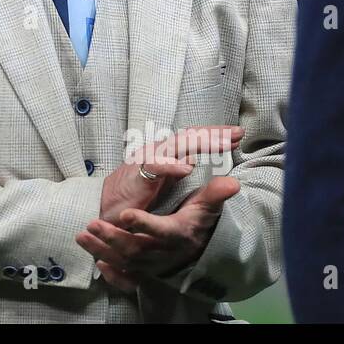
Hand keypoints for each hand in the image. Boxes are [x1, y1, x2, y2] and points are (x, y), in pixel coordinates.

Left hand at [78, 176, 240, 286]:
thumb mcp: (206, 207)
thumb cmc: (197, 221)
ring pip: (125, 261)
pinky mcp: (144, 271)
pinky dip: (113, 274)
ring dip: (103, 250)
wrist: (197, 247)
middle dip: (113, 238)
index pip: (161, 231)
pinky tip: (99, 264)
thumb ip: (215, 195)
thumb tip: (233, 183)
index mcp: (177, 234)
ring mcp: (152, 264)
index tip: (126, 214)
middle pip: (136, 249)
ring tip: (82, 236)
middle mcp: (163, 252)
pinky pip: (127, 278)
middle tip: (93, 224)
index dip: (144, 224)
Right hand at [94, 125, 241, 225]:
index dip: (214, 136)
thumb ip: (174, 169)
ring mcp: (146, 161)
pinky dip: (170, 166)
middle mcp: (156, 152)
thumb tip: (191, 159)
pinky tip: (187, 168)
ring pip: (175, 146)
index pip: (192, 139)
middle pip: (188, 137)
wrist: (105, 210)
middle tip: (238, 133)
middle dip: (214, 134)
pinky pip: (155, 167)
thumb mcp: (159, 181)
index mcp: (163, 154)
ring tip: (222, 143)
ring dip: (200, 143)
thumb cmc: (131, 195)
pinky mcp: (136, 177)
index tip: (237, 135)